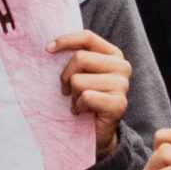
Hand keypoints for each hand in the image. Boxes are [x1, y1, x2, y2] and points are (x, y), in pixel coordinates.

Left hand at [50, 28, 131, 158]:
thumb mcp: (79, 72)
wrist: (95, 131)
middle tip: (67, 90)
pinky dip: (78, 107)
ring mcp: (122, 86)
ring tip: (79, 103)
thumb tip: (49, 46)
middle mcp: (122, 67)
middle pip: (80, 58)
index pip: (87, 37)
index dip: (65, 41)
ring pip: (79, 80)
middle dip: (66, 76)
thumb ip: (74, 57)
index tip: (47, 50)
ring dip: (73, 95)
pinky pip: (86, 97)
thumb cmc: (83, 98)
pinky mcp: (119, 104)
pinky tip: (84, 112)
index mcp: (113, 54)